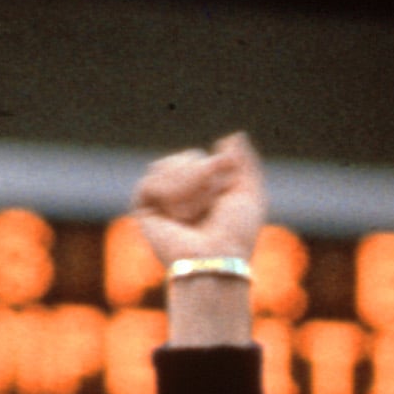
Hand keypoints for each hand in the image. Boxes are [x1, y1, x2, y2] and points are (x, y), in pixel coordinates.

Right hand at [132, 132, 263, 264]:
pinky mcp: (143, 206)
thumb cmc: (237, 233)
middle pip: (185, 158)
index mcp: (205, 190)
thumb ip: (244, 163)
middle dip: (203, 174)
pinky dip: (171, 193)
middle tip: (213, 199)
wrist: (216, 258)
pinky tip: (180, 214)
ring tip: (197, 213)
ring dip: (189, 185)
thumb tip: (234, 135)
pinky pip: (151, 180)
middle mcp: (181, 193)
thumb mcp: (250, 194)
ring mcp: (161, 199)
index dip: (217, 165)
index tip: (226, 178)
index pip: (203, 158)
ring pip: (166, 165)